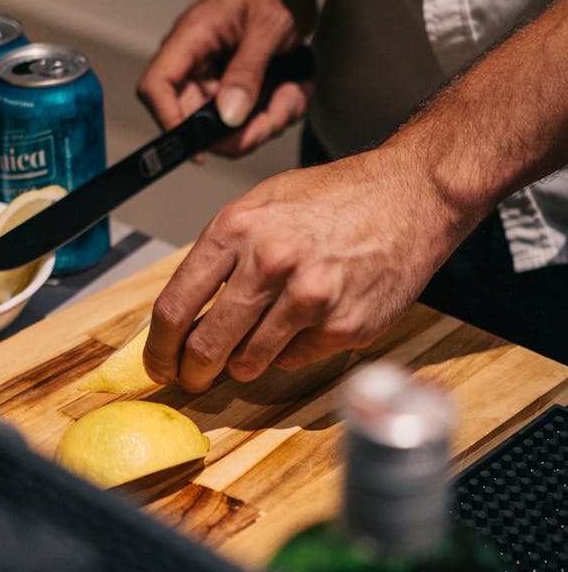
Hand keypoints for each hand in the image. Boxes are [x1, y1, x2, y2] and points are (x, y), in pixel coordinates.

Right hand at [136, 0, 312, 156]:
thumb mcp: (268, 26)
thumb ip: (248, 70)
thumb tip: (229, 116)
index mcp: (190, 39)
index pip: (156, 88)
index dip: (170, 122)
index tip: (201, 148)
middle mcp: (196, 64)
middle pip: (195, 122)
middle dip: (239, 133)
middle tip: (275, 118)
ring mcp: (215, 80)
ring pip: (228, 129)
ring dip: (266, 122)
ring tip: (293, 93)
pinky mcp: (235, 90)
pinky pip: (250, 121)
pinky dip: (276, 113)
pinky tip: (293, 88)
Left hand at [142, 148, 462, 391]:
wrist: (412, 194)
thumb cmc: (337, 198)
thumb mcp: (264, 204)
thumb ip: (222, 254)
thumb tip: (186, 311)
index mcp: (238, 229)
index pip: (175, 307)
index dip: (158, 348)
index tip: (158, 364)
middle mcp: (270, 263)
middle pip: (207, 346)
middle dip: (194, 372)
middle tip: (193, 378)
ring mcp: (310, 299)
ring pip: (250, 362)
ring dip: (245, 362)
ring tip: (257, 343)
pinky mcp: (345, 327)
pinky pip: (296, 359)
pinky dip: (293, 351)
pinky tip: (309, 321)